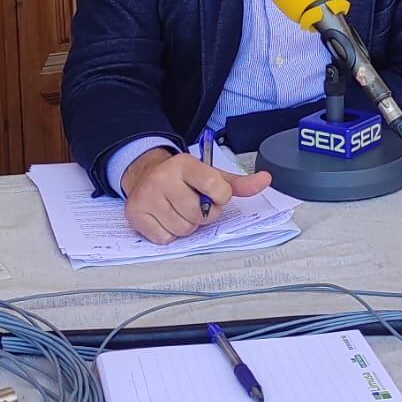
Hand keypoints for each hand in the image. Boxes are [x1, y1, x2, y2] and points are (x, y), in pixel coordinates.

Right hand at [120, 148, 271, 243]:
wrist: (145, 174)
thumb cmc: (184, 178)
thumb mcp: (211, 175)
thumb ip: (238, 183)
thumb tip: (266, 180)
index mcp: (185, 164)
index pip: (215, 187)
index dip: (220, 198)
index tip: (214, 195)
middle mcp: (162, 177)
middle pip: (199, 215)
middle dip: (203, 215)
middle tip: (194, 205)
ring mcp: (146, 196)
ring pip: (183, 229)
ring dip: (187, 226)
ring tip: (180, 211)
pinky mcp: (135, 214)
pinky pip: (165, 238)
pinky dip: (170, 233)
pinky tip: (166, 218)